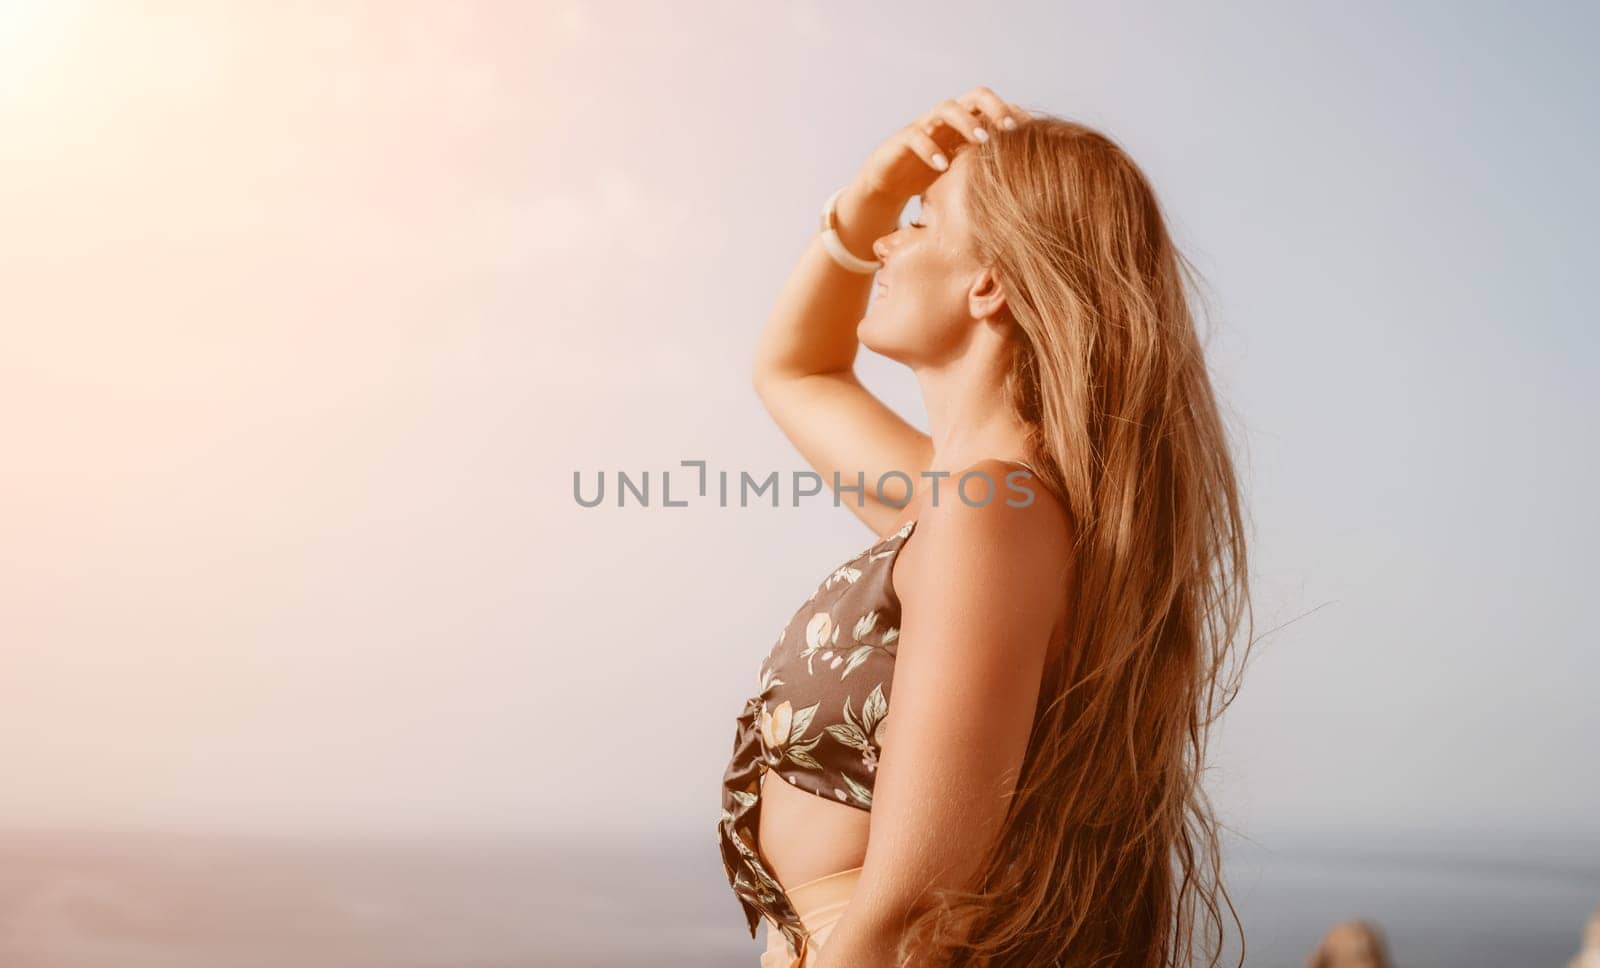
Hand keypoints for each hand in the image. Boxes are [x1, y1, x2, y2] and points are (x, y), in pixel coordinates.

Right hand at [855, 86, 1028, 205]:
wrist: (889, 184)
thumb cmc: (933, 177)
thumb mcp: (965, 172)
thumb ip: (988, 167)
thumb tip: (1030, 181)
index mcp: (967, 124)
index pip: (994, 109)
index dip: (1014, 114)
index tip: (1034, 131)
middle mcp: (948, 119)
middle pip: (975, 96)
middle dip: (995, 108)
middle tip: (1011, 128)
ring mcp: (925, 126)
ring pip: (946, 109)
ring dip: (967, 122)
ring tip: (982, 142)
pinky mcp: (903, 140)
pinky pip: (916, 136)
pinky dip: (931, 149)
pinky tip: (943, 166)